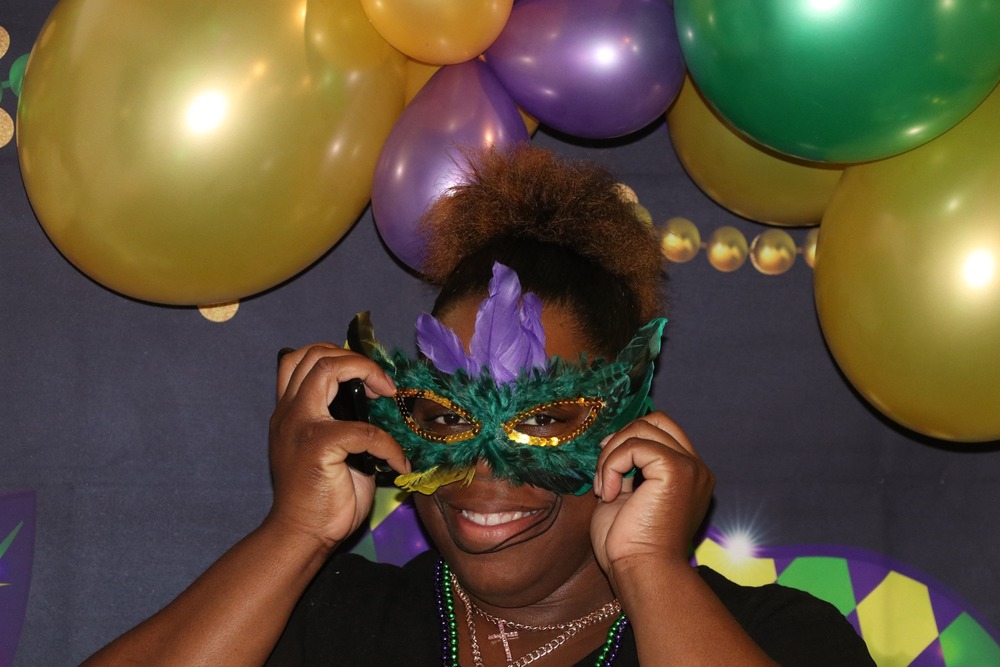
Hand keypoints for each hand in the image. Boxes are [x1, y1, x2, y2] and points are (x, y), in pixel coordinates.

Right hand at [264, 344, 408, 551]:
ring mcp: (300, 426)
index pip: (300, 358)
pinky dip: (389, 444)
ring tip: (388, 396)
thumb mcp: (327, 449)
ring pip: (327, 369)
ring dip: (367, 374)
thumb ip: (339, 422)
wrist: (302, 535)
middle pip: (313, 354)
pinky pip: (365, 430)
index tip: (369, 379)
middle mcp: (289, 413)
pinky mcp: (319, 446)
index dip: (338, 355)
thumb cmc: (320, 496)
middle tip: (382, 385)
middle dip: (355, 358)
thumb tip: (375, 401)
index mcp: (290, 412)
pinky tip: (398, 463)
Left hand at [589, 412, 714, 586]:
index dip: (630, 437)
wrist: (640, 572)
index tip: (607, 462)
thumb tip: (610, 442)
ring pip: (641, 429)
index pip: (662, 430)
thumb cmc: (630, 546)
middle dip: (621, 439)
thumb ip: (629, 468)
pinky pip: (634, 446)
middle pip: (656, 420)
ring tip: (605, 489)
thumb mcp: (629, 496)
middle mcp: (697, 468)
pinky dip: (611, 466)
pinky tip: (609, 494)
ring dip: (611, 455)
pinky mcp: (676, 470)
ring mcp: (690, 467)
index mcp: (689, 475)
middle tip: (604, 469)